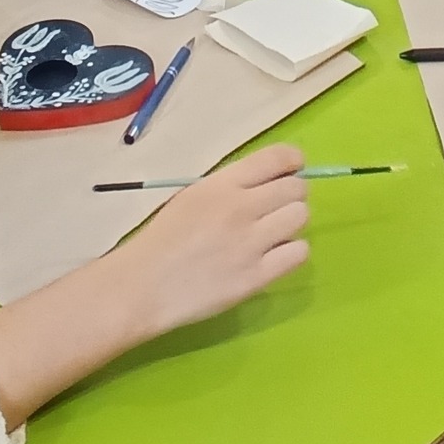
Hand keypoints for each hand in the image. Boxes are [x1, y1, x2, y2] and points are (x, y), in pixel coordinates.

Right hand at [112, 144, 309, 335]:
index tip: (291, 170)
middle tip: (275, 210)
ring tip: (273, 234)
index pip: (277, 158)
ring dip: (291, 223)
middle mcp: (241, 208)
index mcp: (221, 185)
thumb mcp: (191, 196)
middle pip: (296, 188)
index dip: (292, 161)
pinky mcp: (257, 276)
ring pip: (301, 217)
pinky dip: (291, 252)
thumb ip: (229, 187)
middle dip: (291, 195)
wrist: (143, 286)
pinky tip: (273, 257)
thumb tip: (268, 182)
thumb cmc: (163, 239)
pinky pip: (299, 253)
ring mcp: (251, 243)